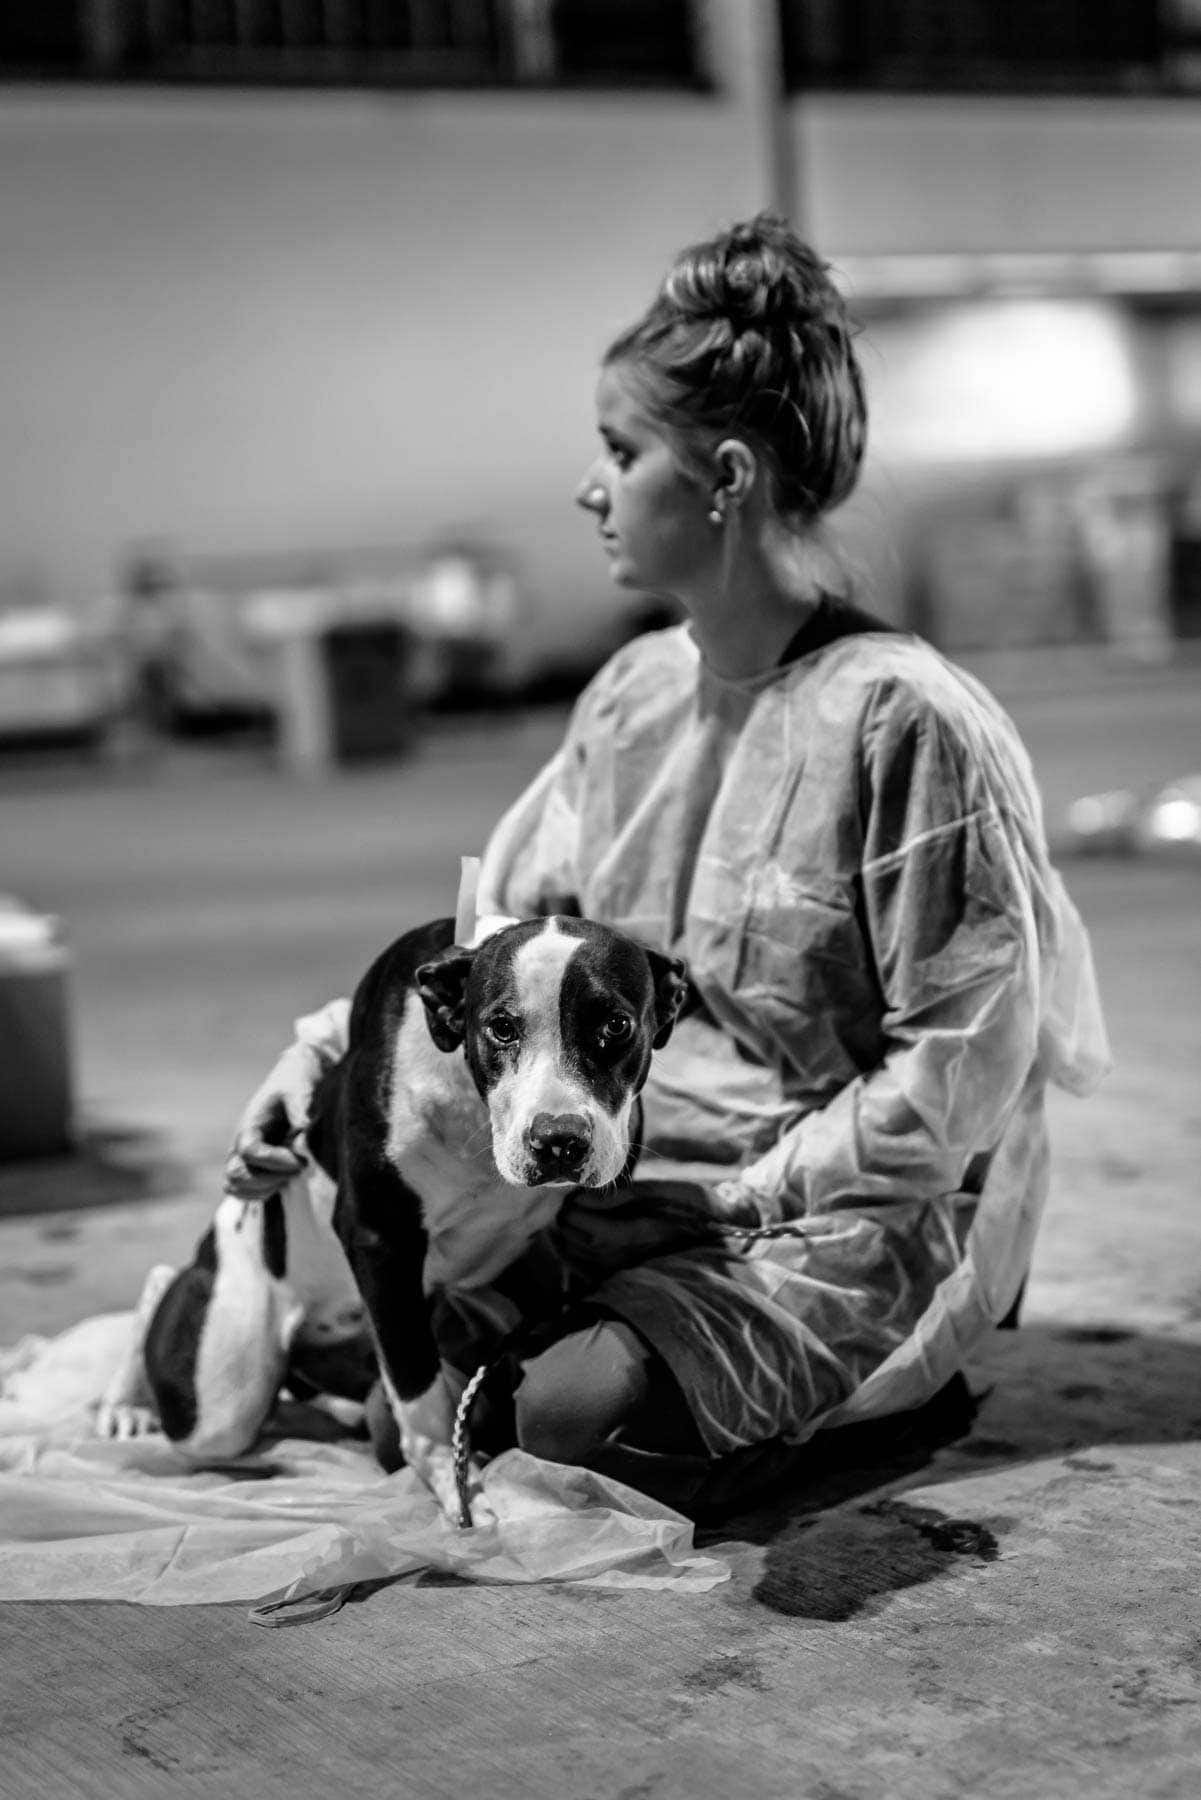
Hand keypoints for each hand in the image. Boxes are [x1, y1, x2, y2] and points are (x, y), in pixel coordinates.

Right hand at [223, 1041, 321, 1200]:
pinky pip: (246, 1192)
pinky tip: (288, 1180)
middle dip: (269, 1178)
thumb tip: (305, 1128)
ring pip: (235, 1187)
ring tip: (292, 1175)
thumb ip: (300, 1108)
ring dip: (265, 1188)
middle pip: (235, 1175)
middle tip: (299, 1168)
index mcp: (249, 1125)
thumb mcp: (299, 1088)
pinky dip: (264, 1194)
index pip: (249, 1152)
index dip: (274, 1160)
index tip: (301, 1160)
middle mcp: (240, 1144)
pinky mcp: (254, 1168)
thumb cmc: (296, 1083)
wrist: (295, 1082)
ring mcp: (244, 1158)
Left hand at [552, 1178, 748, 1283]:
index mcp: (645, 1235)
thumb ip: (628, 1193)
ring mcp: (627, 1269)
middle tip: (563, 1201)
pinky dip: (573, 1252)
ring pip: (581, 1257)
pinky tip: (573, 1236)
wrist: (715, 1233)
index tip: (571, 1194)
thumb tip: (589, 1197)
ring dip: (568, 1235)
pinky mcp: (623, 1274)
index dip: (578, 1212)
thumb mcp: (666, 1190)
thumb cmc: (692, 1206)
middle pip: (584, 1244)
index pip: (597, 1229)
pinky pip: (587, 1268)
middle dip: (568, 1221)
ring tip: (567, 1215)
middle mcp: (633, 1258)